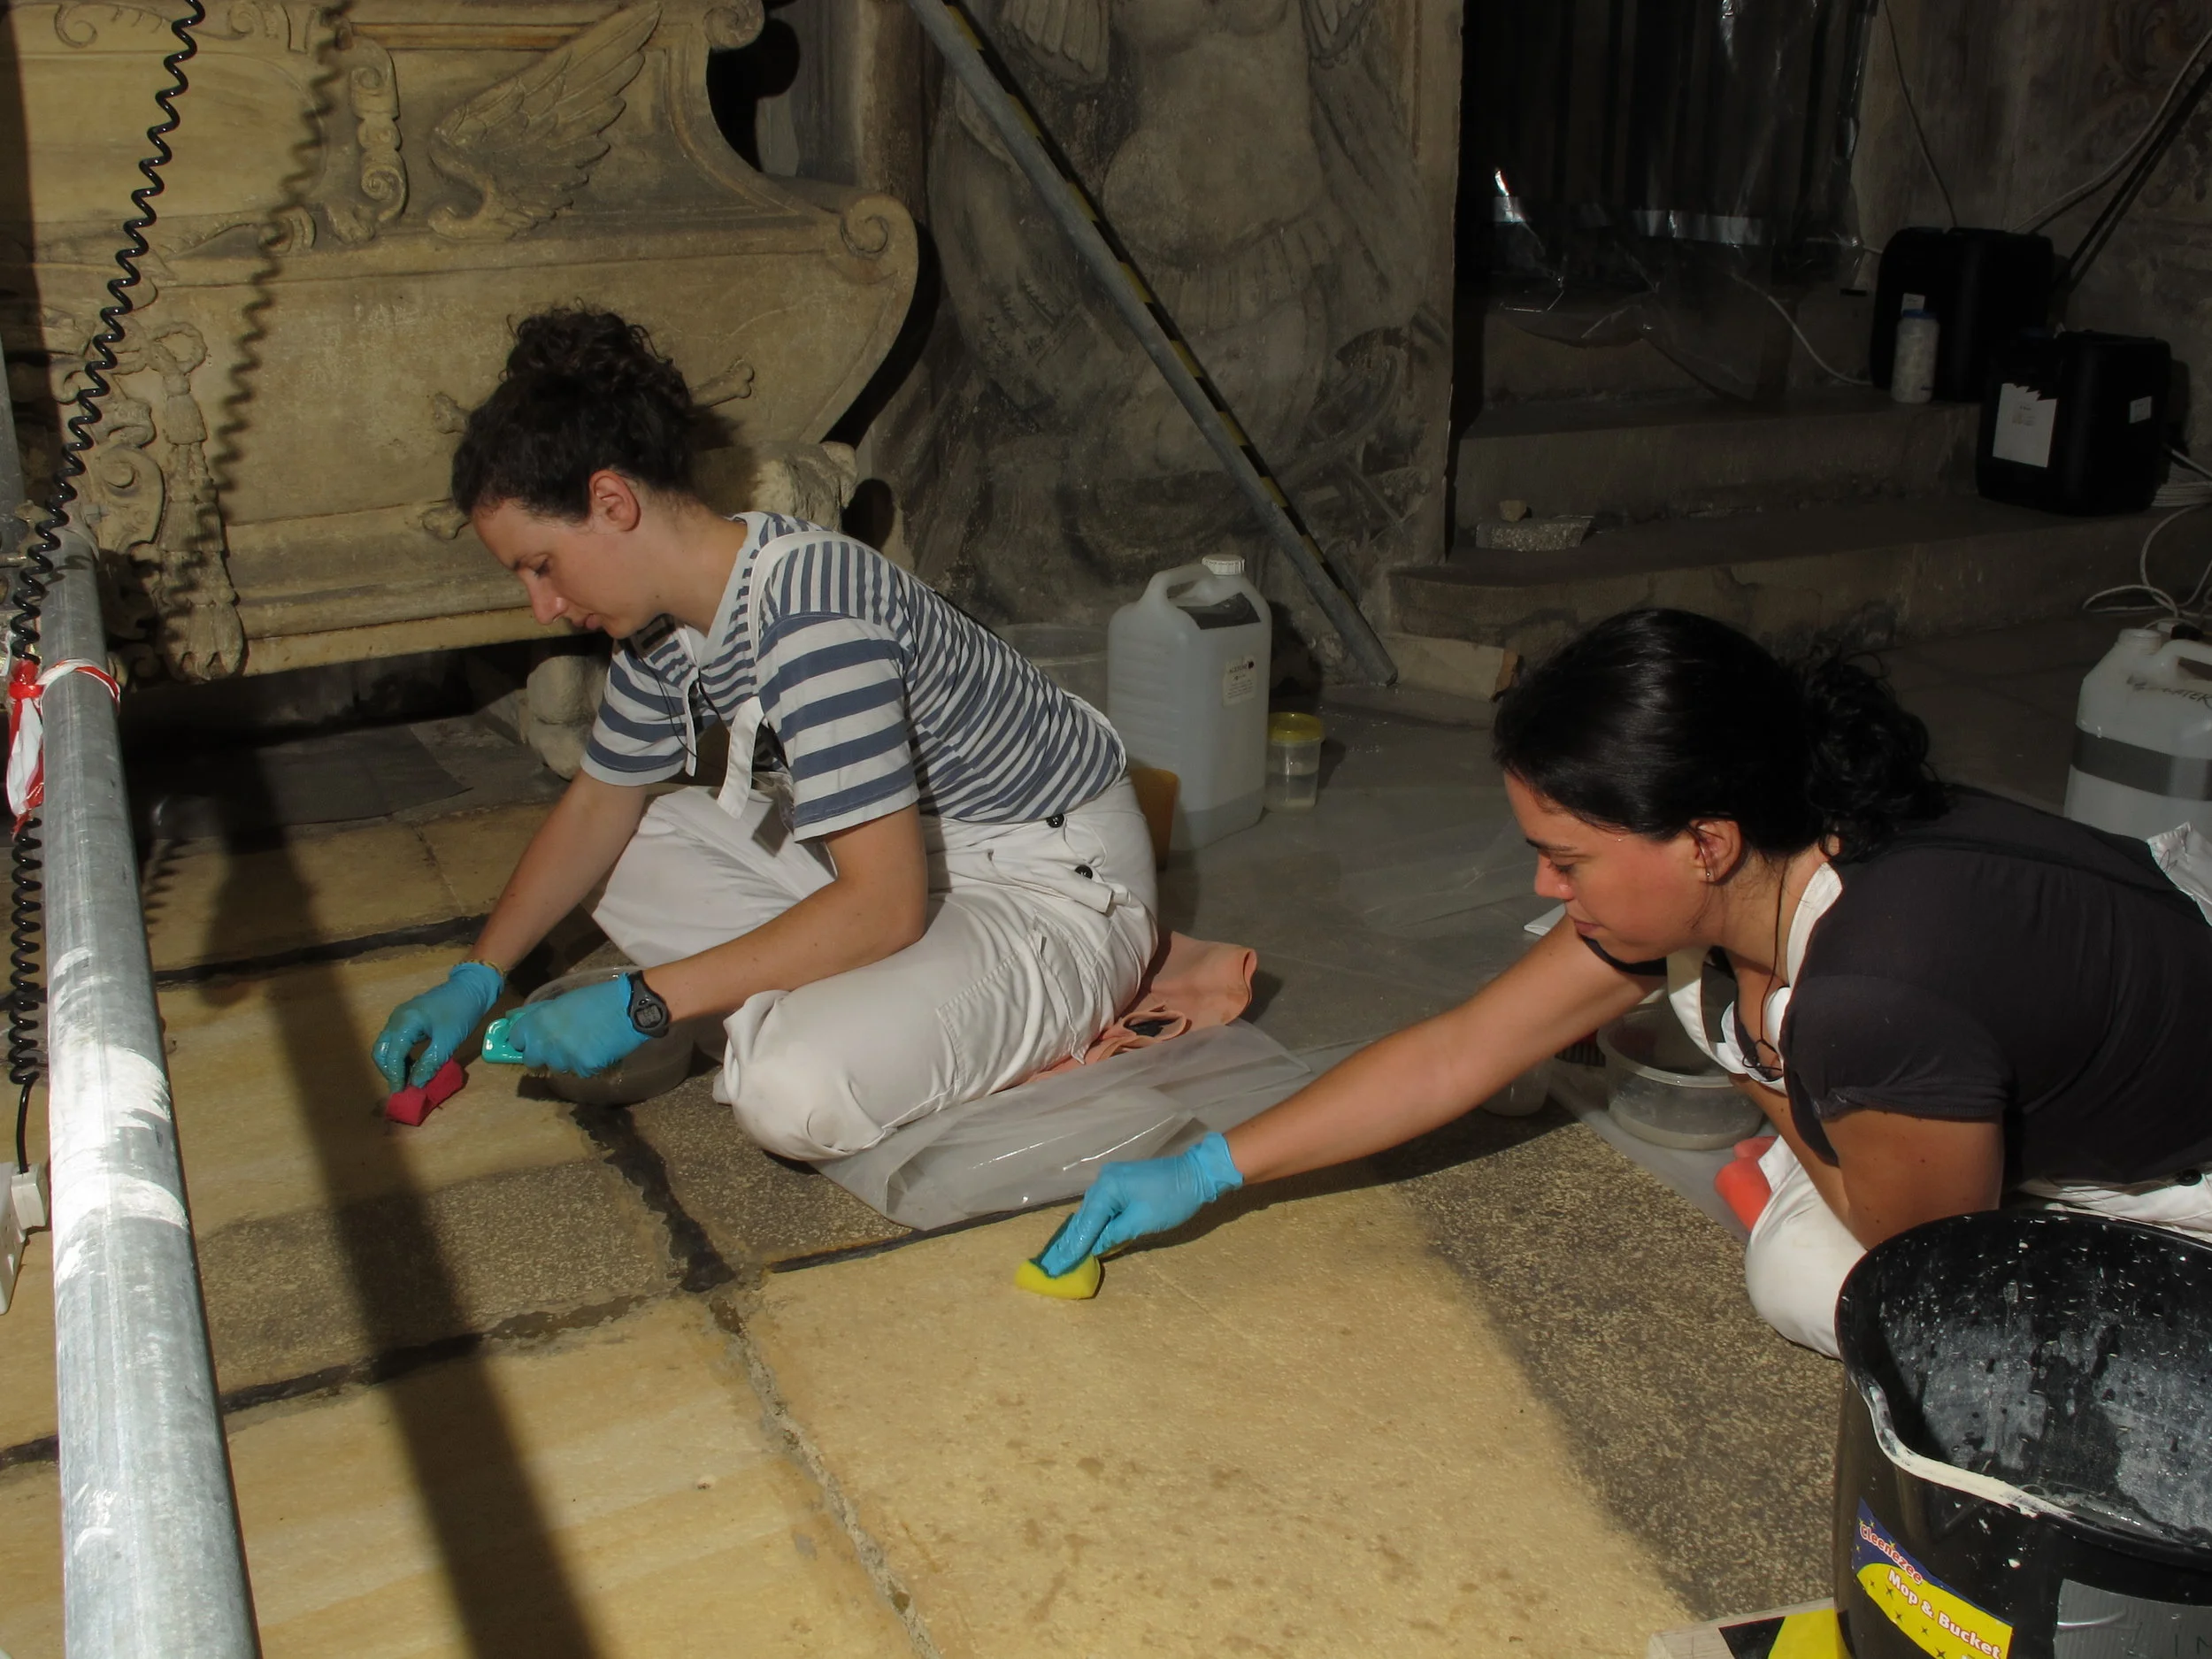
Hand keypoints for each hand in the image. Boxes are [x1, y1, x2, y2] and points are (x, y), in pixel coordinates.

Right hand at [373, 961, 502, 1090]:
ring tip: (408, 1080)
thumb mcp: (448, 1041)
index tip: (400, 1093)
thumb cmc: (461, 1012)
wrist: (472, 988)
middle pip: (381, 1051)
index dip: (395, 1076)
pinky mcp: (406, 1019)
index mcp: (404, 1022)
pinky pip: (396, 1040)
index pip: (392, 1055)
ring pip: (386, 1046)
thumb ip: (430, 1063)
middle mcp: (396, 1019)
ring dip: (394, 1064)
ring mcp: (399, 1017)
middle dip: (389, 1071)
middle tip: (402, 1087)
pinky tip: (412, 1065)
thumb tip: (415, 1085)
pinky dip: (400, 1055)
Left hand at [501, 976, 648, 1077]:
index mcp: (538, 1021)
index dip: (525, 1041)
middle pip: (532, 1060)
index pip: (516, 1040)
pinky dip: (588, 1064)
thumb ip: (544, 1016)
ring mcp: (564, 1057)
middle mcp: (546, 1041)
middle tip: (560, 1046)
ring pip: (558, 1066)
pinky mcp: (583, 1068)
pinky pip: (580, 1071)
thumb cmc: (598, 998)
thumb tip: (528, 1022)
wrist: (629, 1007)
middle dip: (543, 1055)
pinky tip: (599, 1049)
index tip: (532, 1041)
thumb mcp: (564, 1001)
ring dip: (567, 1059)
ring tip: (586, 1045)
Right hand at [1036, 1132, 1243, 1275]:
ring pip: (1092, 1213)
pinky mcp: (1121, 1183)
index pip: (1086, 1225)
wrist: (1197, 1173)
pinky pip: (1102, 1208)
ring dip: (1081, 1235)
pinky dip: (1094, 1224)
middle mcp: (1103, 1181)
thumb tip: (1094, 1248)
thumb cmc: (1171, 1199)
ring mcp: (1111, 1180)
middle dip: (1069, 1243)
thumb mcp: (1141, 1222)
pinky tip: (1084, 1239)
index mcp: (1106, 1188)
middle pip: (1084, 1217)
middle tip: (1051, 1266)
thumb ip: (1114, 1235)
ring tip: (1062, 1256)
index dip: (1073, 1249)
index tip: (1056, 1269)